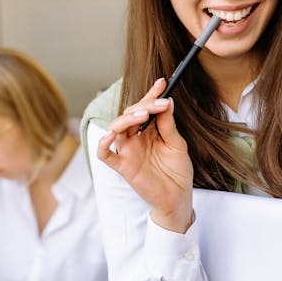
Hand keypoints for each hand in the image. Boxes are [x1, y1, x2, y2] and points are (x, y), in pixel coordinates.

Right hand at [96, 78, 193, 232]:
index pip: (146, 108)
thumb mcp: (177, 145)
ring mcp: (127, 151)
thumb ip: (168, 125)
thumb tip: (167, 101)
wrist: (178, 198)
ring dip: (126, 118)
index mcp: (149, 131)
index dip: (152, 94)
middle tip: (161, 103)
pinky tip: (111, 134)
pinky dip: (103, 143)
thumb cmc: (177, 172)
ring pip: (115, 128)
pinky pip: (104, 154)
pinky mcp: (122, 166)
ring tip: (143, 114)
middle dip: (144, 105)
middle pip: (130, 114)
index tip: (162, 82)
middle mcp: (136, 138)